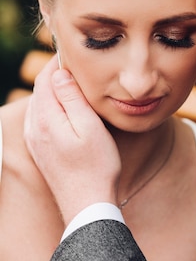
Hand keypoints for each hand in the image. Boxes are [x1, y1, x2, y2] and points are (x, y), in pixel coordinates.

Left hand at [24, 55, 120, 225]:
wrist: (87, 206)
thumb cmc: (96, 167)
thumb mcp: (90, 127)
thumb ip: (73, 98)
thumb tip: (60, 73)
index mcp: (45, 119)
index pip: (46, 78)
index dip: (60, 62)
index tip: (78, 54)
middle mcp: (34, 128)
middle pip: (41, 90)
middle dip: (57, 75)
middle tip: (81, 66)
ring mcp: (35, 141)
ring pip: (41, 105)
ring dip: (56, 92)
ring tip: (78, 84)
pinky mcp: (40, 151)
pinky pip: (42, 120)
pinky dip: (54, 108)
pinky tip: (69, 111)